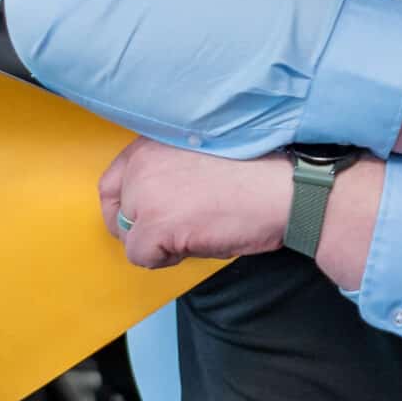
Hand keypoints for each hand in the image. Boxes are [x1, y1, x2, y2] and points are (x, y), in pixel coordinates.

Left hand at [98, 138, 291, 269]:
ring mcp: (145, 194)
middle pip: (116, 210)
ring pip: (129, 237)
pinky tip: (197, 242)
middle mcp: (143, 163)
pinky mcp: (155, 225)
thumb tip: (158, 200)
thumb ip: (173, 167)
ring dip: (158, 243)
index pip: (114, 178)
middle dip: (142, 227)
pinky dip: (165, 259)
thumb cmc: (262, 173)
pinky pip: (141, 256)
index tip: (145, 216)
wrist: (287, 189)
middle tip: (175, 232)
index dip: (127, 204)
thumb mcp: (207, 152)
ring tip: (196, 233)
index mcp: (156, 141)